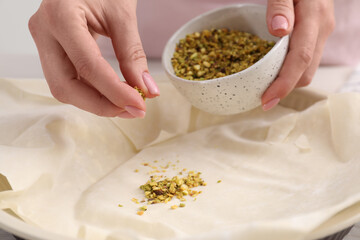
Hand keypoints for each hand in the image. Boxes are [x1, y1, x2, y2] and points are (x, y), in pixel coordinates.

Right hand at [29, 0, 159, 117]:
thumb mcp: (122, 14)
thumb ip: (133, 54)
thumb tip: (147, 91)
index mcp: (60, 16)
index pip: (87, 65)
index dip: (114, 91)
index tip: (139, 105)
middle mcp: (44, 31)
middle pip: (65, 86)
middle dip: (101, 105)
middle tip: (133, 110)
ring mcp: (44, 42)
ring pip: (64, 88)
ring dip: (97, 103)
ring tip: (127, 104)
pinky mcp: (51, 51)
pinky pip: (68, 80)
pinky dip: (92, 93)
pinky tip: (113, 95)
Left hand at [262, 0, 334, 110]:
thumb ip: (281, 5)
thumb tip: (279, 31)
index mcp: (314, 18)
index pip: (300, 59)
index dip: (283, 84)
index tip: (266, 101)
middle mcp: (322, 29)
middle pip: (306, 71)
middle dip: (285, 90)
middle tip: (262, 101)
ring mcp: (321, 32)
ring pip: (307, 68)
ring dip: (288, 83)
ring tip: (265, 91)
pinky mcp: (315, 34)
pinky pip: (305, 59)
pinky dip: (290, 71)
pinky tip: (274, 73)